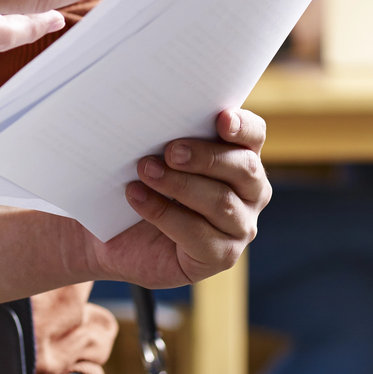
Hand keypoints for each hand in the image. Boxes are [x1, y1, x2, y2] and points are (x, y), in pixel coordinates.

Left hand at [92, 109, 270, 286]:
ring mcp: (241, 227)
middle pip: (244, 168)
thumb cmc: (145, 184)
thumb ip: (169, 137)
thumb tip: (154, 117)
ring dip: (180, 184)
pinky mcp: (221, 256)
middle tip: (171, 151)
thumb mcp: (158, 155)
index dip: (242, 126)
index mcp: (242, 156)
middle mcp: (251, 192)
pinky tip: (137, 197)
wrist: (119, 233)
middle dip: (205, 157)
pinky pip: (198, 234)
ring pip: (221, 202)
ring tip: (145, 170)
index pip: (254, 135)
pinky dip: (163, 213)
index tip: (221, 119)